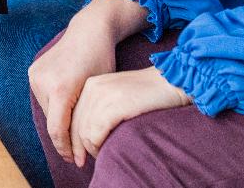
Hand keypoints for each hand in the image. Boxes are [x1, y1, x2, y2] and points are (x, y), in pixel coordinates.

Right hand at [29, 17, 118, 165]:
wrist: (89, 31)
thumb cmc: (101, 61)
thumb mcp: (97, 93)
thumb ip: (86, 120)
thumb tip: (81, 147)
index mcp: (60, 89)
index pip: (56, 130)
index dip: (66, 149)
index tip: (77, 160)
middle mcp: (42, 82)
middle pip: (51, 121)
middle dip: (65, 137)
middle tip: (78, 149)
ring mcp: (35, 75)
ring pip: (46, 110)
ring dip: (59, 120)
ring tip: (75, 124)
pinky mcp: (33, 71)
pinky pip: (43, 97)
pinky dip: (54, 106)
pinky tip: (68, 107)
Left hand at [69, 67, 190, 165]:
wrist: (171, 81)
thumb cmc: (148, 94)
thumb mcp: (117, 95)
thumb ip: (100, 108)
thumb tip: (85, 135)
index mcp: (91, 84)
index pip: (72, 114)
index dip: (71, 136)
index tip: (77, 153)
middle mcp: (93, 87)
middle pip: (75, 124)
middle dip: (76, 146)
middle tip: (82, 161)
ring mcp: (104, 96)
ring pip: (84, 132)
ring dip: (90, 148)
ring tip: (100, 155)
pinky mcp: (115, 106)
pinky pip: (96, 133)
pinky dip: (98, 146)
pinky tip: (105, 151)